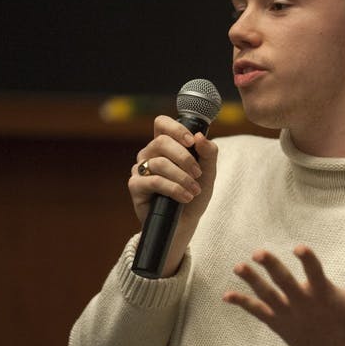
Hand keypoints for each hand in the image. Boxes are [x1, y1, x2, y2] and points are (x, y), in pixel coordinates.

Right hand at [127, 115, 218, 275]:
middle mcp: (149, 153)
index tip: (191, 142)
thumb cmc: (194, 193)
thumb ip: (208, 153)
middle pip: (161, 141)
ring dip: (182, 177)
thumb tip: (200, 137)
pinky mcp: (135, 186)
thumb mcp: (208, 172)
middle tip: (198, 174)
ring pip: (160, 163)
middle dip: (185, 158)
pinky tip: (185, 197)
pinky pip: (154, 181)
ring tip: (194, 191)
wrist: (185, 222)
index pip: (162, 123)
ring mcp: (140, 169)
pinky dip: (174, 188)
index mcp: (165, 145)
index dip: (175, 128)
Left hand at [223, 245, 344, 345]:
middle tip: (258, 252)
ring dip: (252, 281)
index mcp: (323, 295)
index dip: (307, 260)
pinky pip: (257, 312)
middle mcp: (303, 304)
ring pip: (267, 296)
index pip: (315, 273)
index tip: (298, 248)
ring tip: (238, 267)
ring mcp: (288, 315)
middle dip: (271, 267)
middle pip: (285, 283)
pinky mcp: (278, 324)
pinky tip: (227, 295)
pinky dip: (242, 303)